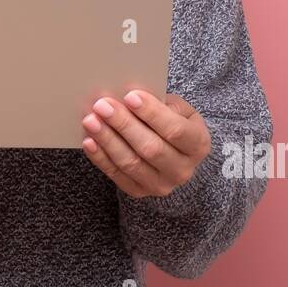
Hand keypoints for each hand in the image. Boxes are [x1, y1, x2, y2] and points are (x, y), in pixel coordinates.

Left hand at [81, 90, 211, 198]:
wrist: (173, 152)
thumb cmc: (172, 122)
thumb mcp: (177, 109)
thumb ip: (160, 103)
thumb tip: (130, 94)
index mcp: (198, 144)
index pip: (175, 130)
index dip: (152, 113)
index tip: (130, 96)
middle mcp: (183, 170)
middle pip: (151, 148)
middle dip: (124, 124)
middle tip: (102, 105)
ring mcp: (162, 185)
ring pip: (131, 163)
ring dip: (108, 140)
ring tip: (91, 120)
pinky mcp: (140, 192)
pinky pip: (117, 176)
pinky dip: (101, 158)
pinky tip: (90, 141)